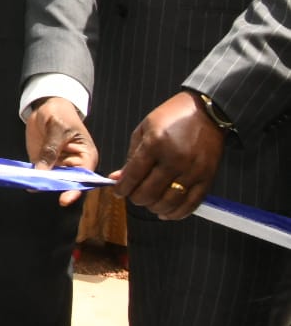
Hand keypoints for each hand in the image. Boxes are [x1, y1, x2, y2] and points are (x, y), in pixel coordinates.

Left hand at [25, 96, 98, 206]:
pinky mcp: (44, 164)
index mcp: (86, 157)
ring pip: (52, 181)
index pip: (83, 177)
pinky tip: (24, 179)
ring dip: (42, 183)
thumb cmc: (61, 114)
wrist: (47, 106)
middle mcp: (74, 166)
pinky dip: (32, 177)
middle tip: (41, 188)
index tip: (64, 199)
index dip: (75, 189)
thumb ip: (51, 149)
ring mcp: (58, 166)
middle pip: (67, 183)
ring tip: (30, 184)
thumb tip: (43, 171)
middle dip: (55, 187)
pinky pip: (39, 174)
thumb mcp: (57, 128)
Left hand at [111, 91, 225, 219]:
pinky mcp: (207, 178)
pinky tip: (166, 213)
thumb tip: (118, 178)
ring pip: (168, 202)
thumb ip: (131, 156)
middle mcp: (174, 159)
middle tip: (132, 195)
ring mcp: (192, 171)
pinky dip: (177, 213)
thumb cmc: (172, 117)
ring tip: (148, 203)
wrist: (207, 112)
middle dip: (136, 198)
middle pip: (149, 192)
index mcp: (155, 144)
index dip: (122, 188)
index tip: (118, 191)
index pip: (134, 175)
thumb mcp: (144, 129)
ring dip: (154, 207)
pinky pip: (191, 204)